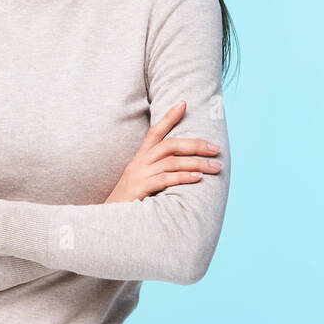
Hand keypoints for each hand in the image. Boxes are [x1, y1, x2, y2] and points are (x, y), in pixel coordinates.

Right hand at [105, 100, 222, 202]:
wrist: (107, 220)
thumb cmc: (129, 202)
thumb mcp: (141, 181)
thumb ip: (157, 172)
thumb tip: (184, 168)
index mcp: (140, 159)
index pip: (154, 132)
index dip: (168, 117)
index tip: (184, 103)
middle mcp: (139, 163)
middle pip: (169, 145)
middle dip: (195, 145)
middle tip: (216, 148)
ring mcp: (138, 175)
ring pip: (172, 162)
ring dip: (197, 163)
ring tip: (216, 167)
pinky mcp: (139, 189)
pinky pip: (165, 179)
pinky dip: (184, 177)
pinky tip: (198, 178)